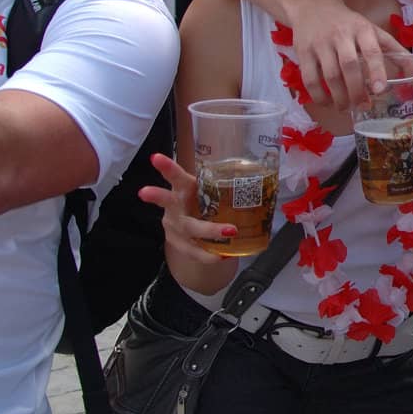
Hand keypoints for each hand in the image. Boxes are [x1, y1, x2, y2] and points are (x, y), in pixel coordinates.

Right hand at [138, 153, 238, 294]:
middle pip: (167, 201)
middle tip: (144, 191)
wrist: (194, 233)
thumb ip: (227, 189)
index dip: (166, 167)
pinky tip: (224, 255)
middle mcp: (174, 206)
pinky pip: (194, 251)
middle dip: (157, 196)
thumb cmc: (205, 205)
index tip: (155, 157)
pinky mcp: (178, 244)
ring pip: (187, 229)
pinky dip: (210, 254)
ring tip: (229, 232)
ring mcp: (173, 226)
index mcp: (183, 189)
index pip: (174, 176)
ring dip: (209, 231)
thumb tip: (268, 181)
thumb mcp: (211, 195)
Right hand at [289, 0, 406, 111]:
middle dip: (357, 91)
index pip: (371, 50)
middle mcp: (341, 35)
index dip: (377, 70)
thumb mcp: (373, 31)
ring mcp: (320, 44)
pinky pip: (310, 79)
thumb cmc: (350, 24)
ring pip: (329, 76)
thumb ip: (395, 51)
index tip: (380, 90)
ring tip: (347, 108)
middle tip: (364, 106)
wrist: (312, 7)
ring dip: (340, 97)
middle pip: (349, 67)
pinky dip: (319, 96)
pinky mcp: (303, 52)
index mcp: (362, 29)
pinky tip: (329, 103)